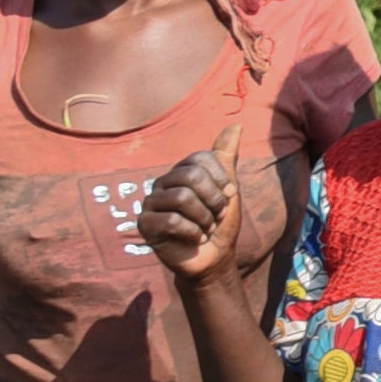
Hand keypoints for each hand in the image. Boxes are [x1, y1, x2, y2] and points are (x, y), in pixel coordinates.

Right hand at [131, 144, 256, 286]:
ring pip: (182, 198)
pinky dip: (192, 231)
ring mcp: (151, 203)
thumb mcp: (228, 187)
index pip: (201, 159)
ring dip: (204, 218)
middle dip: (213, 200)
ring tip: (205, 227)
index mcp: (182, 171)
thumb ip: (227, 157)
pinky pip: (172, 221)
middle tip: (216, 215)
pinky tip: (195, 238)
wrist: (215, 256)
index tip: (227, 196)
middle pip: (191, 177)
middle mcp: (163, 183)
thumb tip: (235, 125)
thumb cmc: (220, 221)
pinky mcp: (145, 224)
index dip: (221, 179)